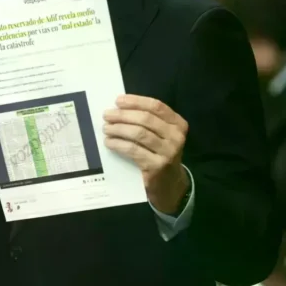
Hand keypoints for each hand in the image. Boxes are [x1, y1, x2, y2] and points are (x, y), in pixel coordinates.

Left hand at [103, 95, 189, 214]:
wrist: (169, 184)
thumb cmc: (160, 154)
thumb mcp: (161, 136)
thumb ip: (148, 121)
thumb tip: (120, 108)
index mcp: (178, 124)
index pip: (156, 106)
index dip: (136, 101)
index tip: (118, 100)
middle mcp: (176, 137)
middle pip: (146, 119)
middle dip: (123, 115)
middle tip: (107, 115)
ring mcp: (168, 152)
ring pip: (139, 133)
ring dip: (119, 128)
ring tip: (106, 128)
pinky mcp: (156, 166)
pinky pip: (133, 150)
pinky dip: (118, 144)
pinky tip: (109, 142)